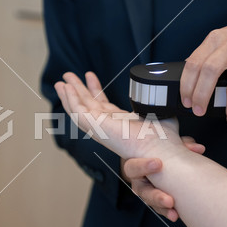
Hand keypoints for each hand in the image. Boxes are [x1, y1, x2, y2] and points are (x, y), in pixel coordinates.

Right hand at [54, 71, 181, 159]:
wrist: (162, 151)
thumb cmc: (165, 139)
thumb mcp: (159, 111)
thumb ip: (157, 102)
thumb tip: (163, 93)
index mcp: (119, 123)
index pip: (102, 104)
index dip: (94, 89)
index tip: (90, 76)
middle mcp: (107, 126)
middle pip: (86, 105)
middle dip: (77, 89)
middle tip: (68, 76)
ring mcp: (99, 127)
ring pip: (78, 109)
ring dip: (68, 94)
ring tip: (62, 80)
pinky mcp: (95, 127)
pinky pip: (77, 111)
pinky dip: (70, 99)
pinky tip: (66, 88)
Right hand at [121, 137, 204, 221]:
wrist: (158, 156)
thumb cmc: (157, 149)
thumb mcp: (164, 143)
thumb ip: (179, 144)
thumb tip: (197, 148)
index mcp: (135, 165)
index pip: (132, 167)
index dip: (143, 166)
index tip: (158, 163)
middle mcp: (139, 180)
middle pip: (142, 191)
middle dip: (156, 196)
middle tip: (169, 200)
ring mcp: (147, 191)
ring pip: (151, 202)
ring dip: (163, 208)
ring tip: (174, 214)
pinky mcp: (157, 200)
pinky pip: (161, 208)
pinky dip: (169, 211)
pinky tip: (178, 214)